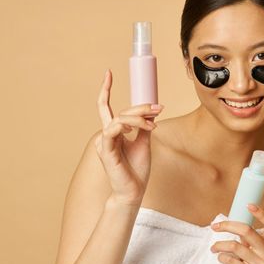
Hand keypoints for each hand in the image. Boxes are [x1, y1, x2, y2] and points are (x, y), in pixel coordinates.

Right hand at [95, 70, 162, 205]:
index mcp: (113, 132)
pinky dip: (126, 125)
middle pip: (120, 111)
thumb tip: (151, 110)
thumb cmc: (137, 169)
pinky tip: (137, 128)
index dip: (106, 89)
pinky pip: (112, 130)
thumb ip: (144, 126)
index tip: (108, 73)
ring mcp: (104, 142)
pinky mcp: (105, 151)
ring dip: (138, 117)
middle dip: (141, 107)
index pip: (106, 107)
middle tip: (158, 108)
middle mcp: (106, 134)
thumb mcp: (144, 142)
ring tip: (153, 123)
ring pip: (119, 119)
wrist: (134, 191)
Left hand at [211, 204, 263, 263]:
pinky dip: (222, 257)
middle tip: (214, 226)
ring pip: (234, 246)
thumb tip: (230, 224)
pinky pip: (231, 261)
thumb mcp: (261, 250)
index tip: (248, 205)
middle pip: (246, 230)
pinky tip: (221, 257)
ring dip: (219, 245)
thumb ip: (252, 239)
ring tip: (213, 248)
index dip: (261, 213)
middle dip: (226, 225)